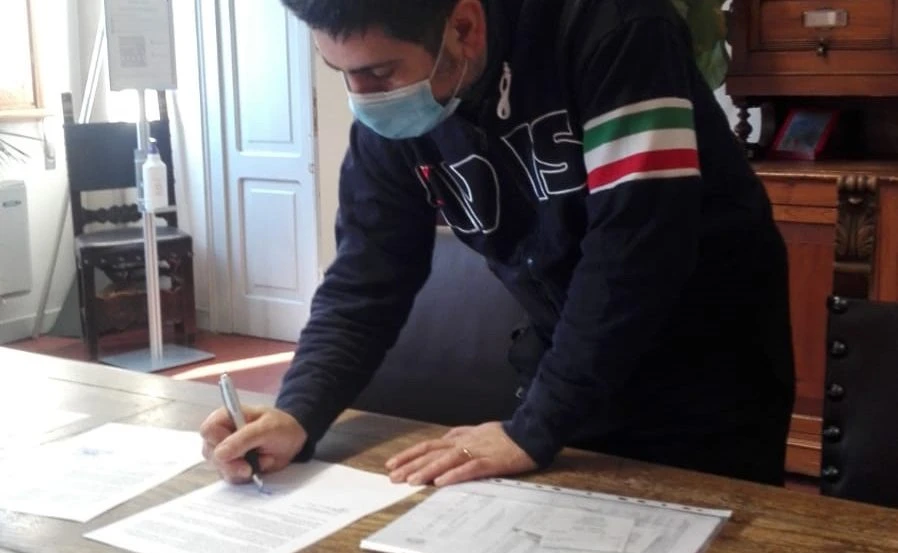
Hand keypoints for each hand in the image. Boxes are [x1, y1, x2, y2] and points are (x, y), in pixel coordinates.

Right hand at [199, 406, 306, 483]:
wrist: (293, 441)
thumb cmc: (281, 427)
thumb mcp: (267, 428)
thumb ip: (243, 439)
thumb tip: (219, 453)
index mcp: (226, 417)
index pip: (208, 431)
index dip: (218, 442)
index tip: (238, 449)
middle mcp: (221, 434)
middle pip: (211, 453)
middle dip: (232, 463)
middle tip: (250, 464)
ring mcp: (226, 452)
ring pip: (220, 468)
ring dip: (242, 469)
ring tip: (262, 459)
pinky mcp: (232, 466)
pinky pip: (230, 477)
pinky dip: (246, 476)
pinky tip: (258, 466)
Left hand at [385, 422, 536, 486]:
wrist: (531, 433)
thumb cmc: (506, 435)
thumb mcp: (478, 430)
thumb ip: (461, 434)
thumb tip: (445, 438)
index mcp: (459, 437)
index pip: (428, 445)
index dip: (409, 454)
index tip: (392, 464)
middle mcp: (463, 442)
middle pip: (432, 453)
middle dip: (410, 465)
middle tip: (392, 477)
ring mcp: (476, 451)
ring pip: (446, 460)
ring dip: (427, 470)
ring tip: (411, 481)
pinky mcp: (490, 461)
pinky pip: (468, 468)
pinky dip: (453, 474)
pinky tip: (440, 482)